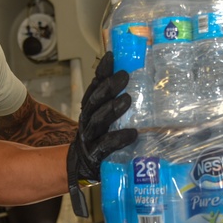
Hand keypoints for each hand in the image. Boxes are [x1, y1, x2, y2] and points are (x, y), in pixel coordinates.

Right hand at [67, 51, 137, 216]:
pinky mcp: (96, 156)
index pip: (94, 86)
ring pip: (98, 121)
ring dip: (112, 109)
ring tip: (127, 100)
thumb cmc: (101, 138)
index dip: (102, 72)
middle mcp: (87, 120)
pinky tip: (132, 133)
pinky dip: (119, 139)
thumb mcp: (107, 118)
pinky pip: (106, 146)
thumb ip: (118, 102)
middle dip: (108, 87)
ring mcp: (89, 138)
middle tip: (124, 76)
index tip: (112, 56)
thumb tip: (141, 81)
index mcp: (90, 109)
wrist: (80, 166)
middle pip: (94, 101)